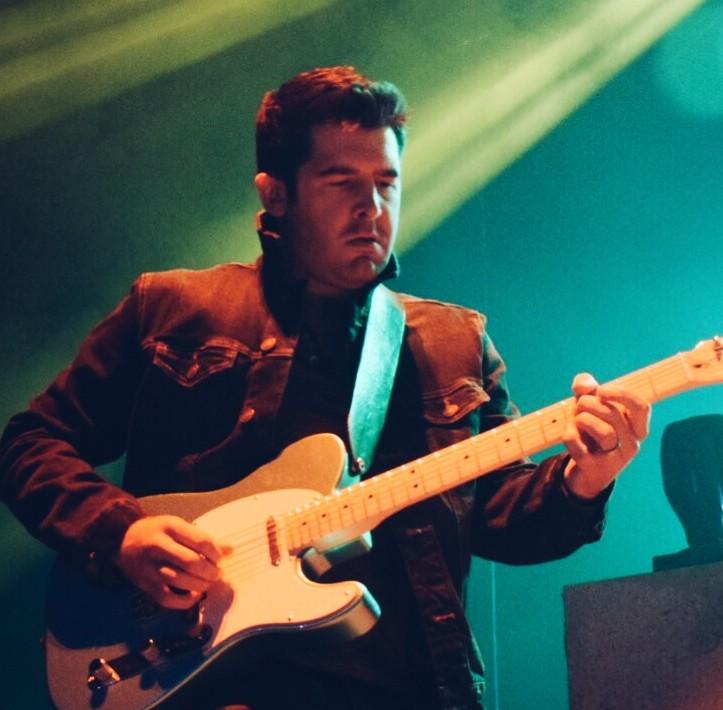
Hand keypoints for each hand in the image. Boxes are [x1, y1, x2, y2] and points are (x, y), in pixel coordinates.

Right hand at [114, 515, 228, 608]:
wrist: (122, 538)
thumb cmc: (157, 531)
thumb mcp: (178, 526)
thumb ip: (202, 538)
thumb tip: (230, 550)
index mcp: (170, 527)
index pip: (200, 541)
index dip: (216, 553)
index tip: (220, 558)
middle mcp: (158, 546)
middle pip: (191, 562)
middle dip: (210, 571)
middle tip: (217, 573)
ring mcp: (149, 566)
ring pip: (180, 581)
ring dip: (200, 585)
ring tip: (208, 583)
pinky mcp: (144, 584)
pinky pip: (167, 598)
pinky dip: (184, 600)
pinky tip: (195, 595)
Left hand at [562, 373, 650, 498]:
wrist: (583, 471)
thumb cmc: (589, 429)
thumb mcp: (589, 404)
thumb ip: (586, 386)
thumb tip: (584, 386)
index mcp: (636, 427)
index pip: (641, 406)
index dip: (621, 394)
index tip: (600, 390)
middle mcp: (631, 444)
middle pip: (614, 415)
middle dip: (588, 403)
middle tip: (578, 406)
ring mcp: (615, 460)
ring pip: (604, 432)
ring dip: (582, 419)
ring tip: (576, 420)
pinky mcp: (594, 470)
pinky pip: (580, 447)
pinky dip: (570, 434)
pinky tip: (569, 432)